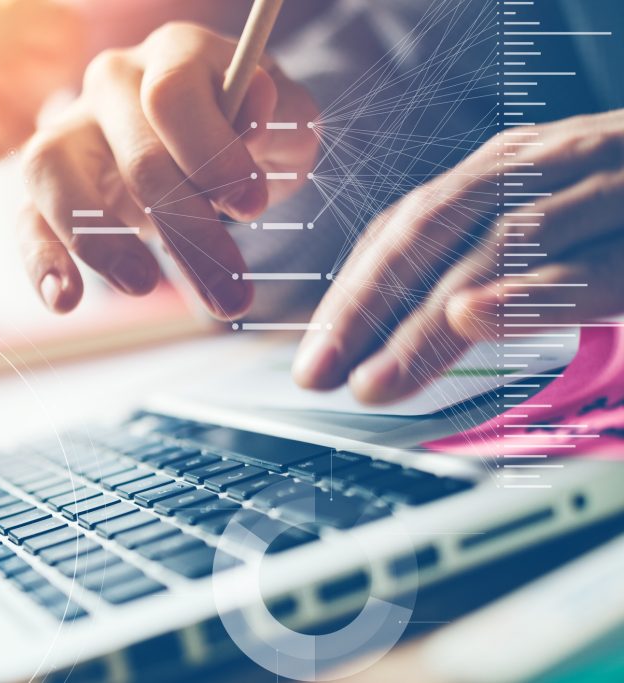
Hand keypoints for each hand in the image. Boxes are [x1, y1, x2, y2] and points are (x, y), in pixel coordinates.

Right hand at [18, 22, 318, 317]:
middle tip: (231, 295)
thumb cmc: (245, 130)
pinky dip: (42, 262)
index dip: (212, 152)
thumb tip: (252, 118)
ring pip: (55, 174)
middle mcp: (113, 85)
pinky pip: (28, 219)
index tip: (251, 205)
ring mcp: (70, 132)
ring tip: (144, 285)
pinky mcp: (46, 188)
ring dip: (103, 243)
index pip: (173, 95)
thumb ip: (275, 116)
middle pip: (137, 158)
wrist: (203, 147)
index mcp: (174, 56)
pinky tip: (66, 300)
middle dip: (190, 234)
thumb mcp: (282, 118)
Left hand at [293, 109, 623, 403]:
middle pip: (434, 231)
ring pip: (497, 249)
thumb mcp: (541, 216)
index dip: (353, 291)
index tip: (315, 354)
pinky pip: (592, 263)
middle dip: (368, 309)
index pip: (407, 224)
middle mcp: (546, 164)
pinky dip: (531, 293)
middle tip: (325, 375)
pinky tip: (476, 318)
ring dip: (429, 320)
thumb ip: (479, 254)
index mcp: (506, 164)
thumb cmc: (622, 209)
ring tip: (381, 379)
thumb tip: (401, 318)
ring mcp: (606, 187)